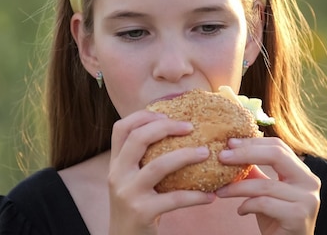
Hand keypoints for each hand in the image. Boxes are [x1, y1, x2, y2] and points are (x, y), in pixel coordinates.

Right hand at [108, 110, 214, 234]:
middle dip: (166, 127)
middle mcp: (117, 175)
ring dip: (186, 156)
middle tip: (191, 127)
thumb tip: (177, 132)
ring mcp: (128, 194)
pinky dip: (196, 196)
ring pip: (158, 166)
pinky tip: (211, 196)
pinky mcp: (142, 212)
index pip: (120, 128)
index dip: (142, 116)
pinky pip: (174, 199)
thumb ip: (144, 160)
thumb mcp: (132, 181)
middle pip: (138, 139)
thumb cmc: (137, 207)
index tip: (166, 115)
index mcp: (115, 164)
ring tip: (206, 153)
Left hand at [215, 137, 320, 234]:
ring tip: (221, 191)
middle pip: (276, 155)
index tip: (229, 143)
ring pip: (265, 184)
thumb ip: (253, 172)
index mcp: (302, 172)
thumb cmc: (275, 218)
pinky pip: (264, 204)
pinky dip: (247, 205)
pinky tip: (240, 211)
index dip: (253, 142)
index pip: (278, 146)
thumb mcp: (263, 191)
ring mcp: (307, 199)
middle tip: (222, 156)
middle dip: (245, 153)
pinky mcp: (298, 216)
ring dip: (237, 187)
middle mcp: (310, 182)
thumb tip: (230, 150)